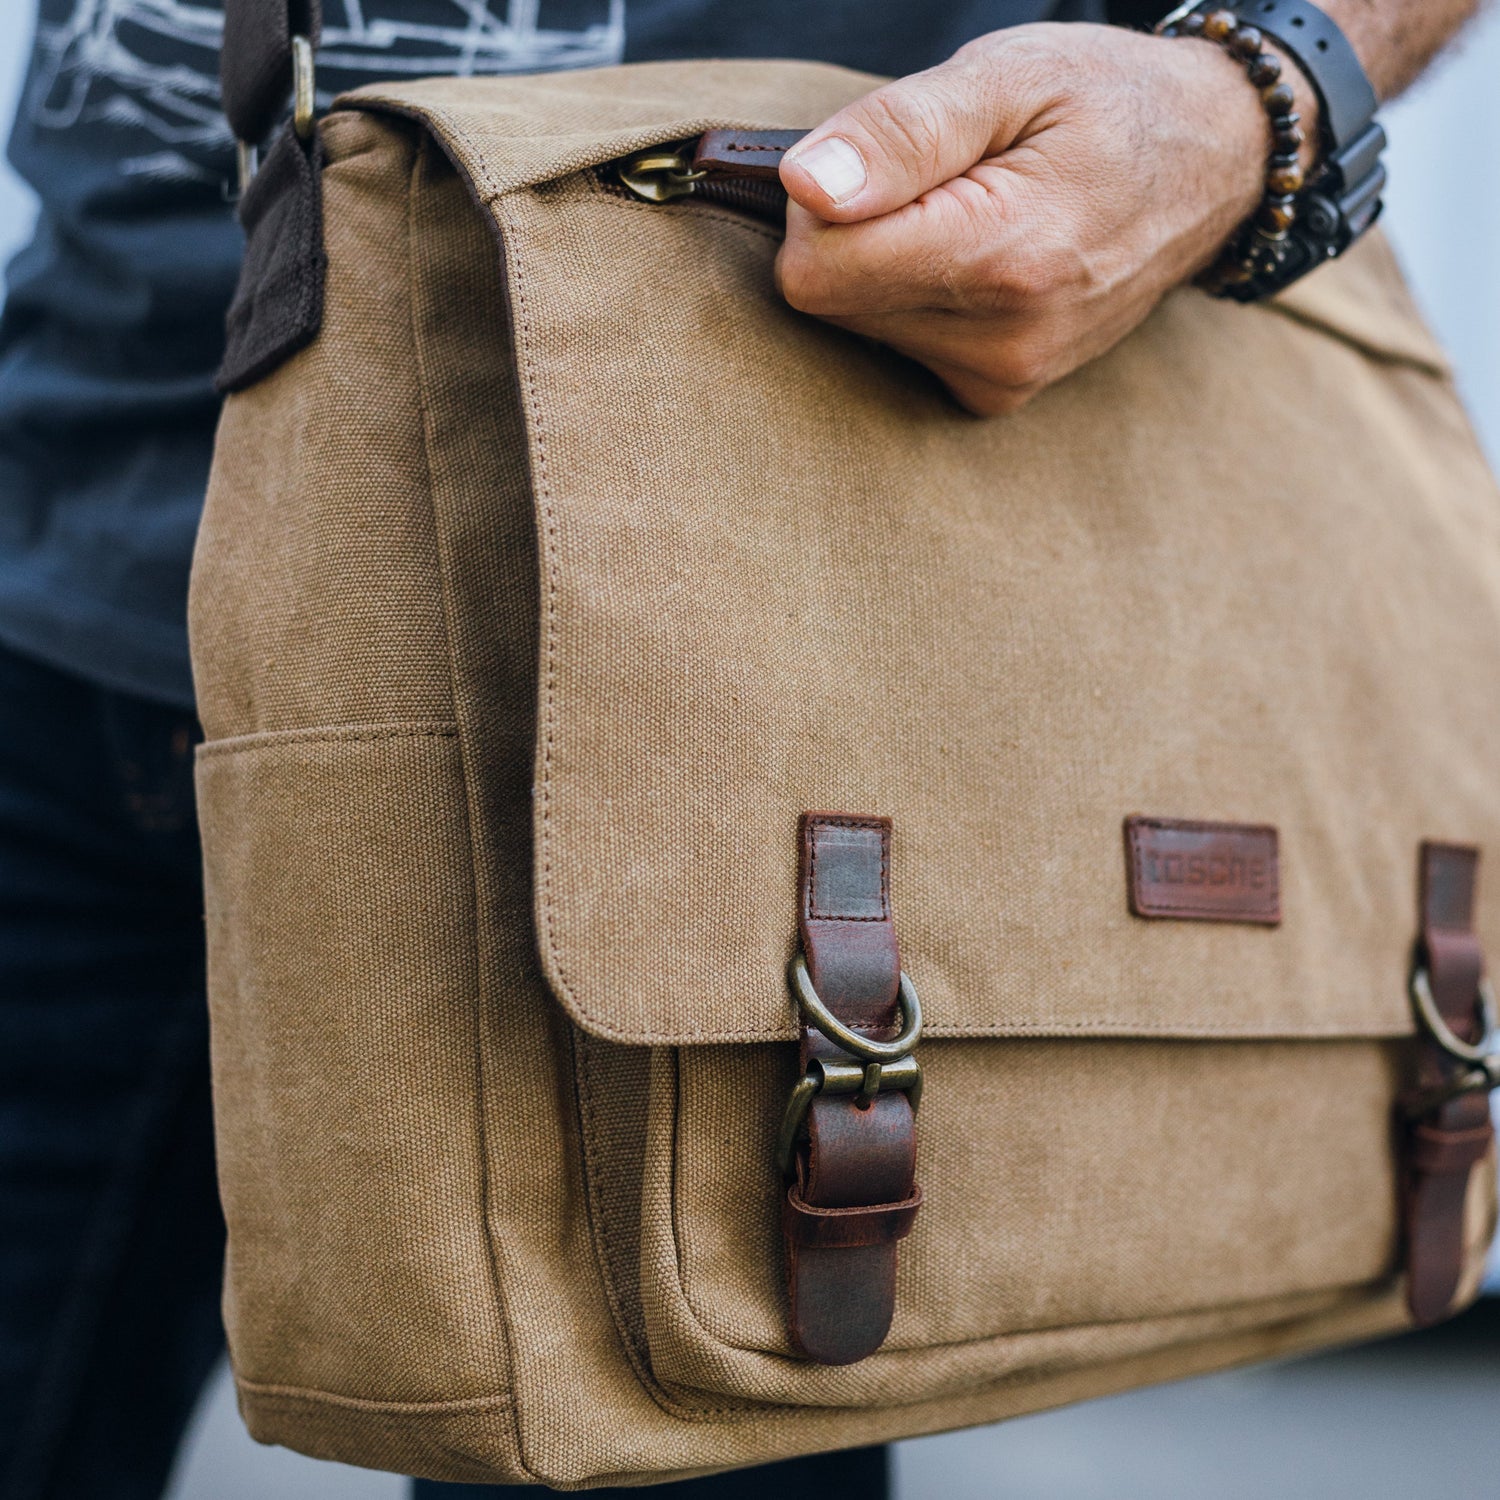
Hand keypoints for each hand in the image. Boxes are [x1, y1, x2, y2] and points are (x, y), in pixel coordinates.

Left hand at [776, 22, 1317, 414]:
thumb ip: (900, 133)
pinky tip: (980, 263)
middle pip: (832, 303)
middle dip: (856, 233)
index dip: (821, 206)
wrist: (1211, 166)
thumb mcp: (1005, 75)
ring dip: (890, 267)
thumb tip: (805, 186)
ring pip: (861, 329)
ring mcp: (1006, 377)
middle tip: (938, 180)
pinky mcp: (1000, 395)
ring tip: (971, 213)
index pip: (816, 272)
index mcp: (1002, 257)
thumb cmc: (1106, 102)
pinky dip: (919, 302)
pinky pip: (903, 350)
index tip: (881, 162)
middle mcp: (1004, 341)